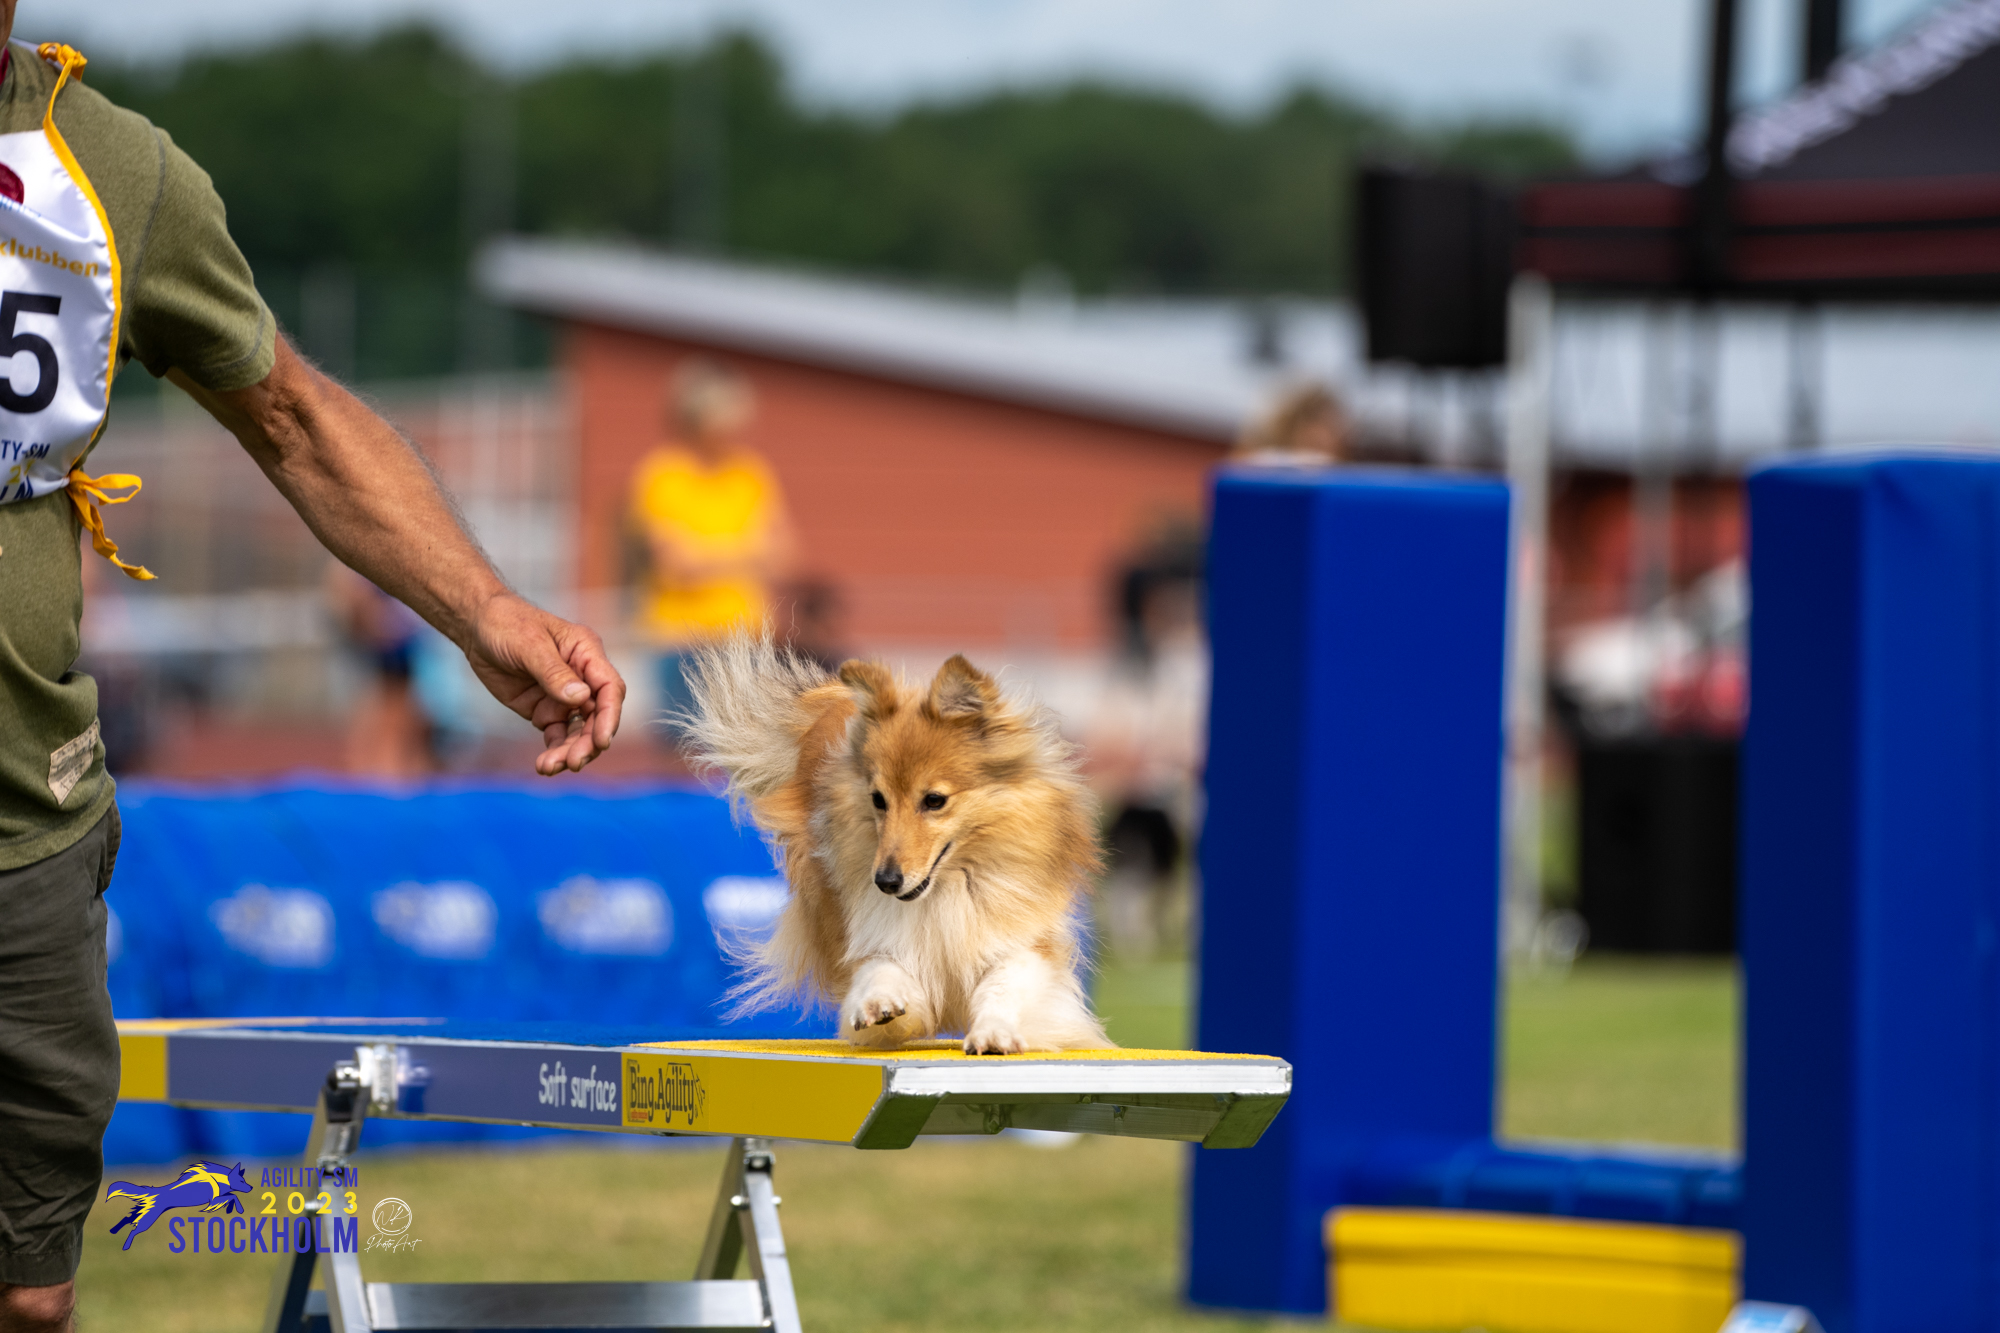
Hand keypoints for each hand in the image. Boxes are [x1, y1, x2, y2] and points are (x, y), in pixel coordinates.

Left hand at [464, 593, 626, 774]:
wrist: (478, 627)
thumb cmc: (507, 624)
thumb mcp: (529, 644)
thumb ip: (554, 672)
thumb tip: (580, 698)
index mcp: (587, 654)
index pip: (610, 689)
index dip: (609, 716)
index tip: (601, 740)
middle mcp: (583, 678)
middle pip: (597, 717)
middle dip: (589, 742)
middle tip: (574, 762)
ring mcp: (565, 697)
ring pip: (579, 731)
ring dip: (571, 752)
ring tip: (549, 767)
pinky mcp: (546, 711)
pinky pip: (558, 736)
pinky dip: (554, 752)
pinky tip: (544, 765)